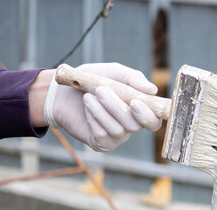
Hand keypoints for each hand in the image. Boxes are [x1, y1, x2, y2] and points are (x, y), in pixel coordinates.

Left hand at [43, 63, 161, 151]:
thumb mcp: (113, 72)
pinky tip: (87, 106)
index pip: (154, 120)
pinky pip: (102, 135)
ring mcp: (117, 136)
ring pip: (118, 129)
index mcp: (139, 109)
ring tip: (88, 95)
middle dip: (118, 107)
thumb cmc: (91, 80)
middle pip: (135, 125)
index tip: (135, 102)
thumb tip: (153, 90)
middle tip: (102, 90)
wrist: (62, 92)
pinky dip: (94, 118)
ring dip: (102, 110)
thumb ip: (132, 78)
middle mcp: (131, 125)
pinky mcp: (101, 143)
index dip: (149, 115)